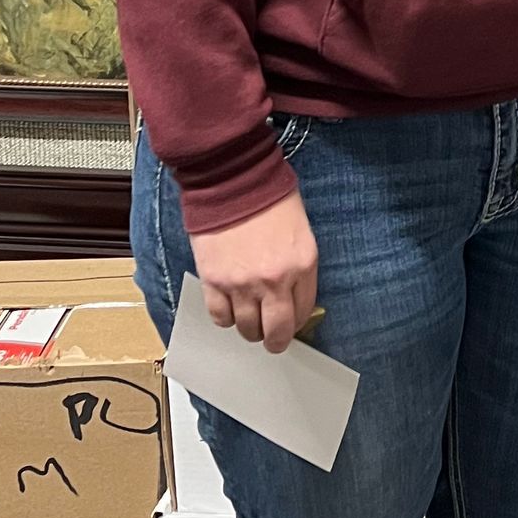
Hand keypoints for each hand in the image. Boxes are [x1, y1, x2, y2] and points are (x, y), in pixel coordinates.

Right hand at [192, 187, 319, 352]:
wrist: (233, 178)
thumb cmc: (268, 197)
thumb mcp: (300, 231)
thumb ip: (299, 267)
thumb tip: (293, 296)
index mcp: (302, 265)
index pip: (303, 313)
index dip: (296, 321)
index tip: (290, 320)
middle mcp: (274, 280)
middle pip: (277, 333)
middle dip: (275, 340)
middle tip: (271, 337)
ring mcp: (242, 284)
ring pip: (247, 330)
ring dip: (249, 328)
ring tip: (249, 317)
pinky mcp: (214, 281)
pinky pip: (220, 317)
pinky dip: (225, 317)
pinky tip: (229, 306)